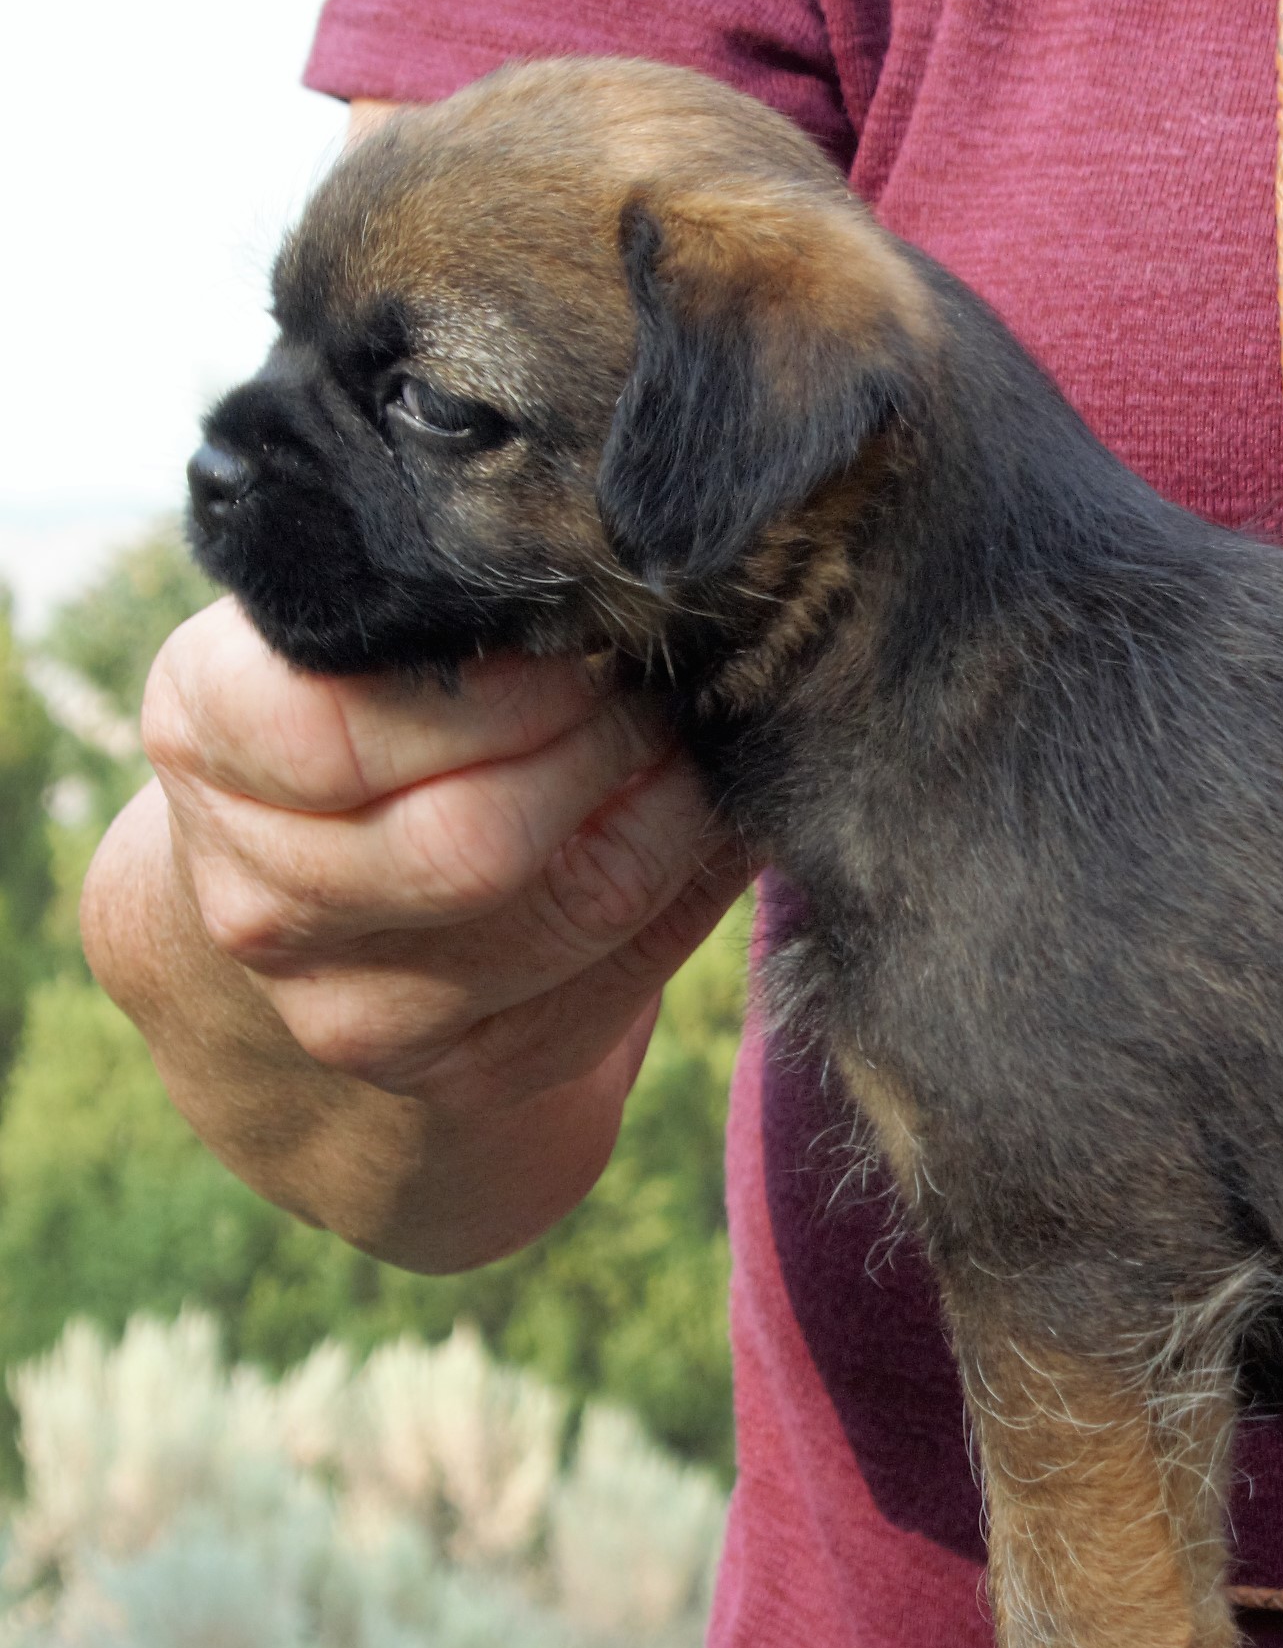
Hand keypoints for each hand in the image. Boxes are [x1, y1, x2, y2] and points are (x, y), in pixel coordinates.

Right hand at [138, 599, 749, 1107]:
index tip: (584, 622)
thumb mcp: (347, 640)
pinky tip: (708, 823)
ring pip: (577, 908)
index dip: (502, 679)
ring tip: (696, 739)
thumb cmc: (361, 720)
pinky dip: (695, 885)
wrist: (315, 904)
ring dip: (673, 810)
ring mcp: (350, 1010)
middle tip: (663, 679)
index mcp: (209, 742)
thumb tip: (607, 573)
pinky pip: (630, 972)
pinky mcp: (465, 1073)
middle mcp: (258, 898)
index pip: (342, 726)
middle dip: (607, 741)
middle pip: (477, 838)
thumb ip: (434, 607)